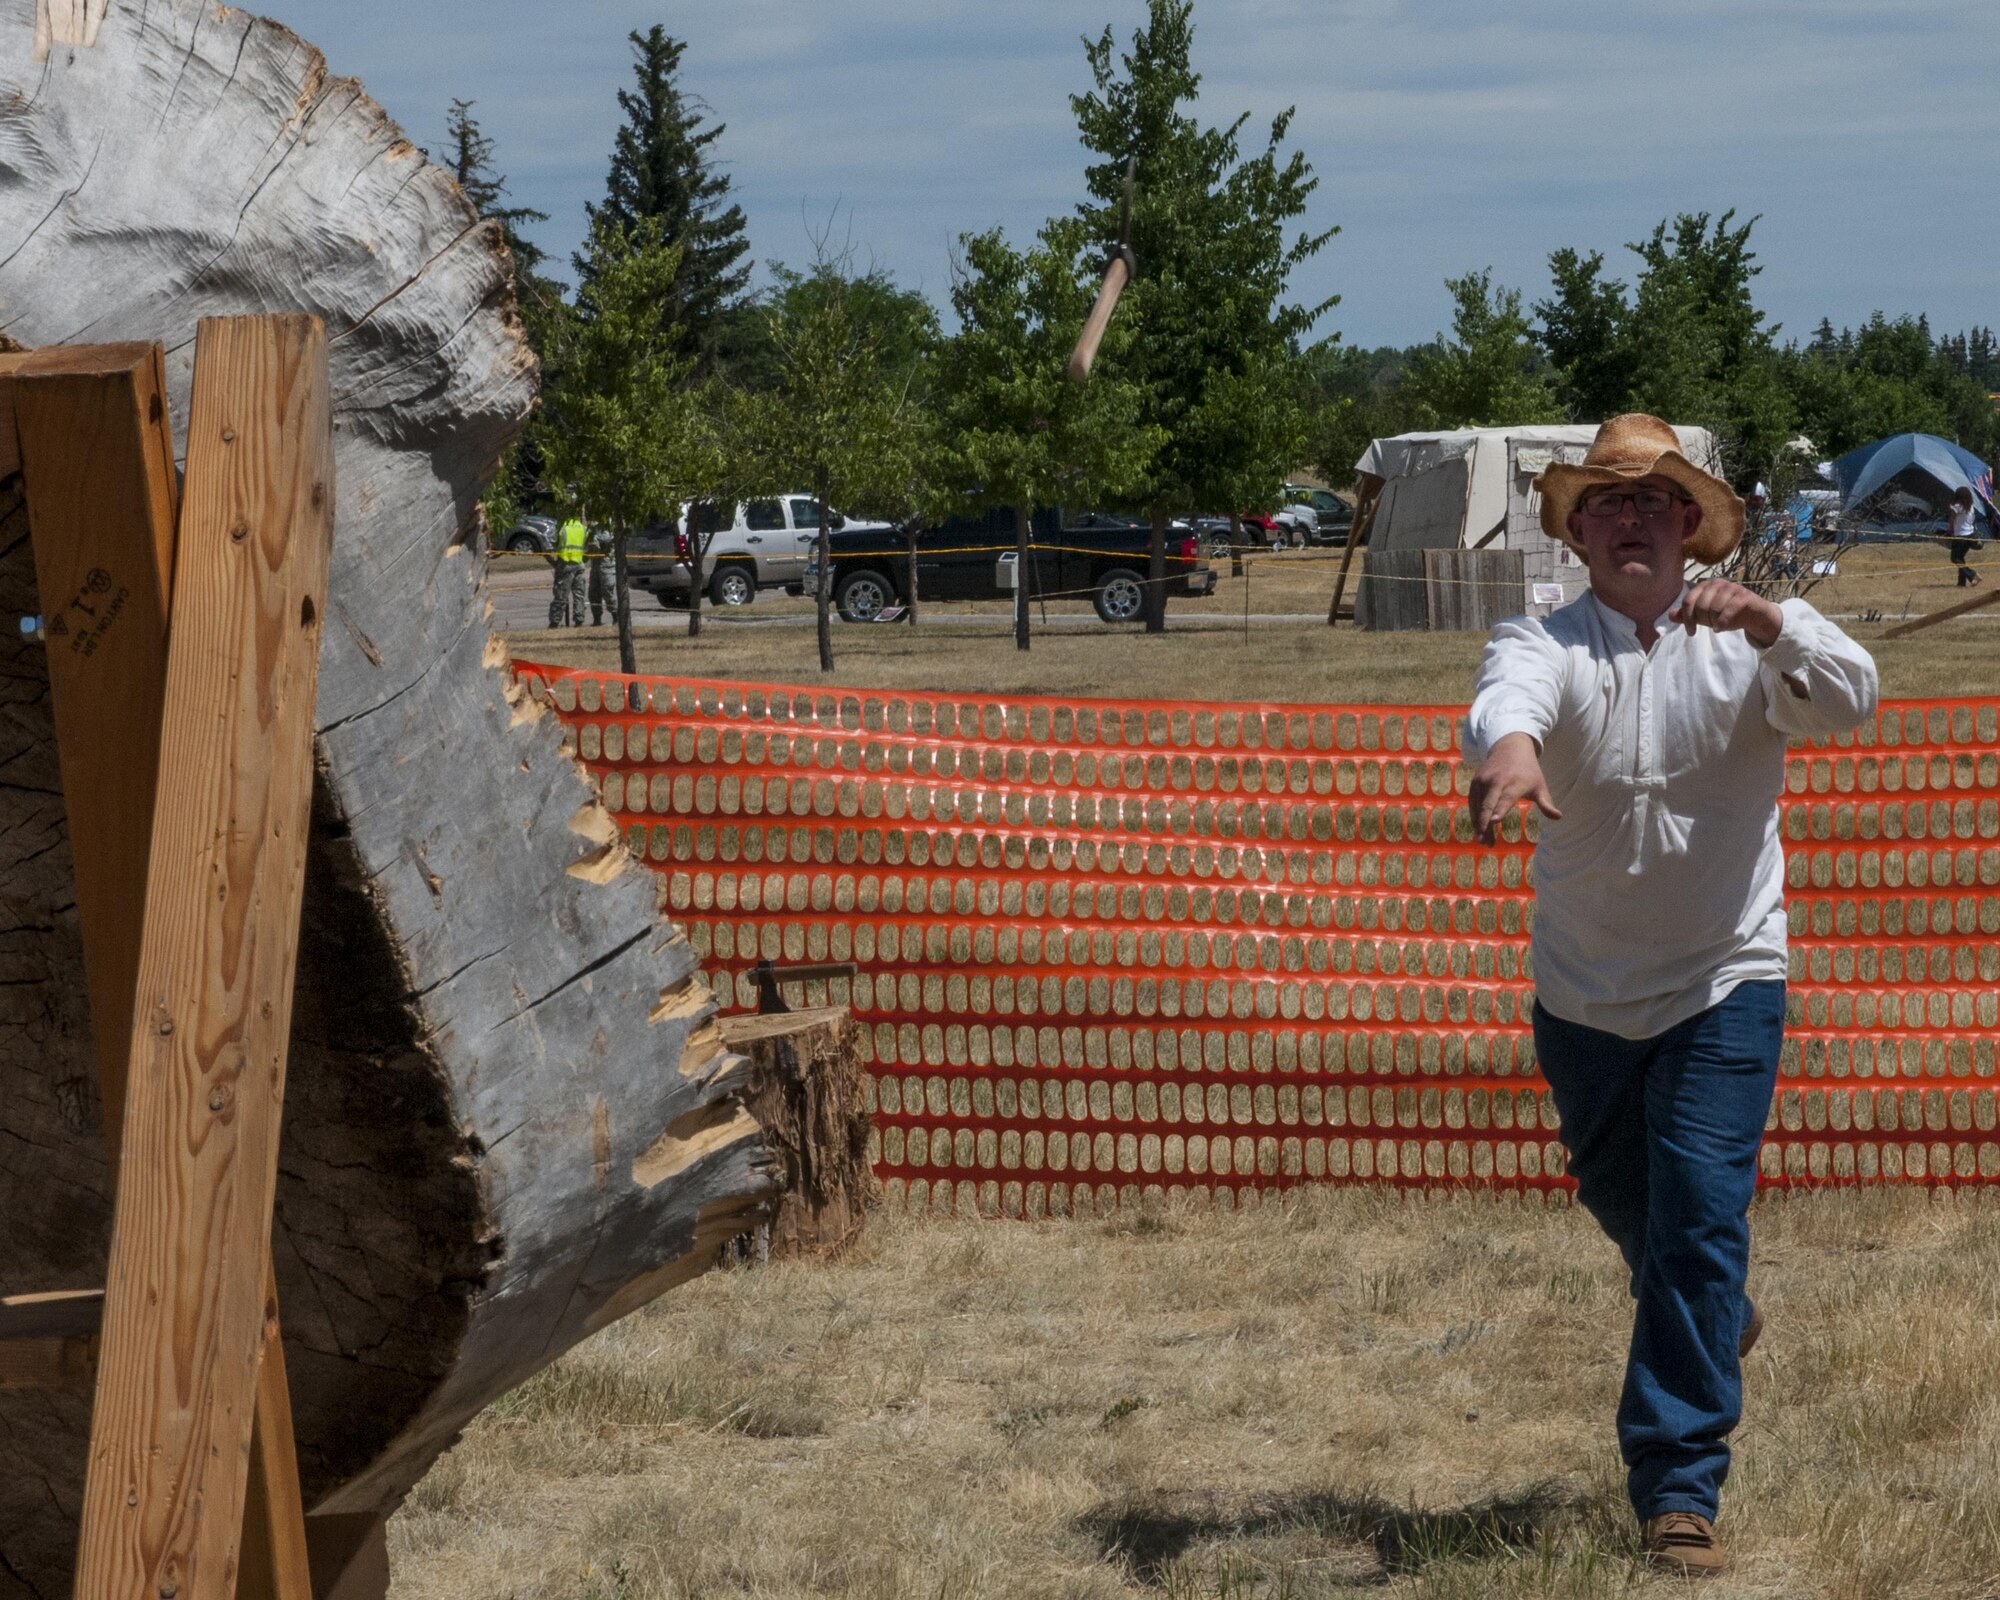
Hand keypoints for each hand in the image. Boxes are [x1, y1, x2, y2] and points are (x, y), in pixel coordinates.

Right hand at [1467, 732, 1561, 844]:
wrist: (1510, 747)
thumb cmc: (1528, 771)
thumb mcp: (1540, 785)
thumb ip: (1546, 803)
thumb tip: (1559, 817)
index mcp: (1515, 782)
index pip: (1506, 798)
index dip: (1499, 810)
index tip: (1494, 822)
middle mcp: (1496, 780)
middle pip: (1487, 805)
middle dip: (1485, 824)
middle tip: (1484, 842)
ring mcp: (1483, 780)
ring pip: (1478, 807)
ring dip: (1479, 825)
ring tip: (1484, 841)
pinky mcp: (1475, 782)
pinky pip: (1473, 803)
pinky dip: (1475, 816)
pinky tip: (1479, 829)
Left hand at [1667, 579, 1782, 646]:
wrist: (1755, 615)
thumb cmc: (1727, 614)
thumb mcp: (1705, 616)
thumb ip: (1688, 615)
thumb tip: (1669, 615)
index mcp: (1705, 585)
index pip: (1688, 601)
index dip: (1687, 618)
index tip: (1691, 632)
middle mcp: (1717, 583)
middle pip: (1700, 606)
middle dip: (1703, 621)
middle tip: (1710, 626)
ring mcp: (1732, 588)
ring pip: (1714, 609)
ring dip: (1714, 622)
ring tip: (1719, 625)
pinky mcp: (1744, 596)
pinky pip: (1727, 611)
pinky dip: (1723, 623)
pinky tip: (1722, 628)